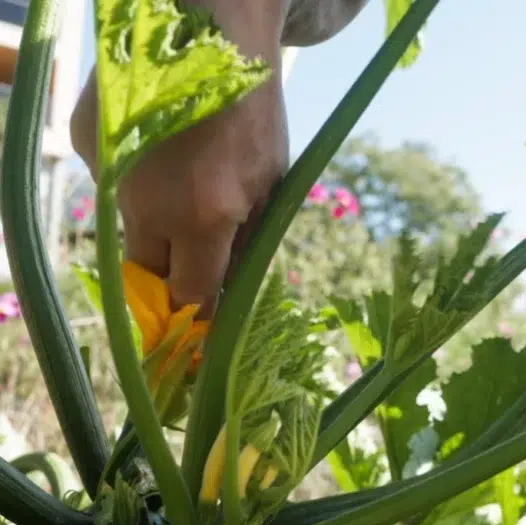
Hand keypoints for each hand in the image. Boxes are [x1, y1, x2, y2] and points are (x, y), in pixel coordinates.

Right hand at [71, 0, 289, 313]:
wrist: (208, 26)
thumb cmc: (252, 109)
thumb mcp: (268, 184)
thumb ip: (243, 244)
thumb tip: (226, 292)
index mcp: (205, 215)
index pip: (192, 294)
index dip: (200, 316)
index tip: (206, 325)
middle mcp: (148, 201)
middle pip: (150, 274)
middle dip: (172, 280)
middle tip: (193, 268)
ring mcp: (111, 170)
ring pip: (129, 230)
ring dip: (156, 228)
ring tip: (183, 185)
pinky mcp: (88, 142)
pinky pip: (114, 188)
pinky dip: (136, 183)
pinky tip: (158, 149)